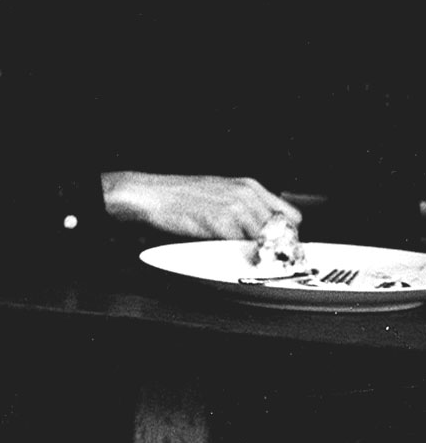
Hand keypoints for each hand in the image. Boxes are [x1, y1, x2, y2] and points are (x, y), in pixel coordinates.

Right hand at [102, 171, 302, 238]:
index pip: (290, 215)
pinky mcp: (221, 223)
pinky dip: (237, 254)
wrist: (152, 194)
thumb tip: (263, 229)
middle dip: (274, 247)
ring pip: (264, 241)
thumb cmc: (180, 195)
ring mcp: (235, 208)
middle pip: (282, 231)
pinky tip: (226, 252)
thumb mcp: (219, 191)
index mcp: (249, 186)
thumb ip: (244, 206)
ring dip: (256, 253)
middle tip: (262, 256)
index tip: (278, 245)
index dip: (286, 234)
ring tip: (243, 256)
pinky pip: (241, 246)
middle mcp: (246, 195)